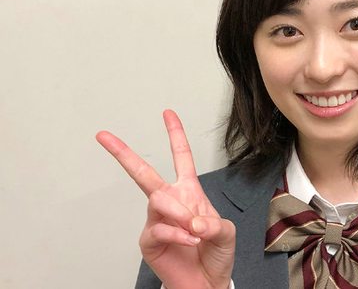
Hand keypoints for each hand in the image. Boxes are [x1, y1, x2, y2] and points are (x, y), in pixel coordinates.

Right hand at [96, 110, 234, 288]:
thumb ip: (213, 223)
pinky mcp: (149, 240)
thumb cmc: (216, 254)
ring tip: (194, 229)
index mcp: (189, 192)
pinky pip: (158, 228)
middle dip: (123, 153)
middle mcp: (170, 202)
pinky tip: (188, 240)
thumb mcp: (225, 233)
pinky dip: (177, 234)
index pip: (181, 157)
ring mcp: (157, 220)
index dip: (175, 135)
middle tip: (104, 136)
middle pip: (144, 173)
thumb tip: (192, 219)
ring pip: (158, 200)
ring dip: (178, 212)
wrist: (206, 284)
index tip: (167, 114)